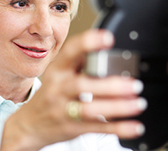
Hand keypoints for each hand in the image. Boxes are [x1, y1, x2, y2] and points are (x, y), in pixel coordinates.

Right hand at [0, 29, 145, 150]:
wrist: (29, 125)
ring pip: (91, 110)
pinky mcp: (72, 128)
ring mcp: (63, 110)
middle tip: (134, 84)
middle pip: (82, 86)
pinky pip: (98, 128)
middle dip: (110, 85)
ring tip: (138, 103)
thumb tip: (107, 51)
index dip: (88, 42)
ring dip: (118, 107)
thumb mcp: (58, 74)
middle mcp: (58, 89)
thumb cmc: (50, 95)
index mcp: (57, 70)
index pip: (70, 52)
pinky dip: (119, 128)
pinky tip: (134, 126)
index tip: (107, 38)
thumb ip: (80, 63)